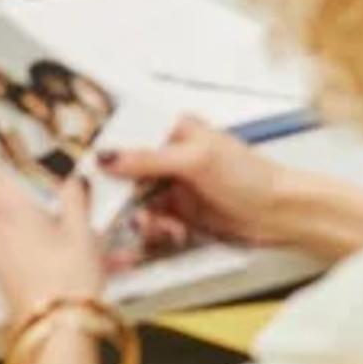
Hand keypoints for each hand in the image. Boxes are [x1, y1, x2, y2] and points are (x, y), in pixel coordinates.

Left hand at [0, 131, 111, 318]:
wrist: (57, 333)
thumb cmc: (69, 282)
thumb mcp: (83, 231)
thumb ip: (76, 199)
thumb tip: (75, 181)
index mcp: (10, 210)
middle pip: (8, 205)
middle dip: (35, 208)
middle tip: (66, 221)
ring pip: (15, 231)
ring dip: (37, 234)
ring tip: (72, 248)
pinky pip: (17, 254)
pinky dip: (36, 254)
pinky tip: (61, 266)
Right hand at [101, 117, 362, 261]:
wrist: (280, 213)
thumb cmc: (248, 175)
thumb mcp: (195, 160)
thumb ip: (149, 158)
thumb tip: (107, 156)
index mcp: (175, 130)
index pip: (130, 135)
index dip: (105, 151)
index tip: (82, 167)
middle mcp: (170, 156)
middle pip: (126, 174)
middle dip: (121, 196)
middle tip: (116, 211)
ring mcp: (174, 186)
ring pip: (136, 203)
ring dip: (143, 218)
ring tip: (162, 226)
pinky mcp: (180, 213)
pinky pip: (153, 222)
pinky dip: (158, 230)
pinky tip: (175, 233)